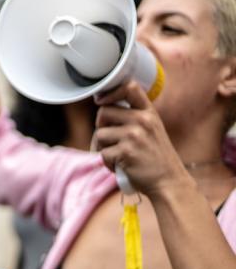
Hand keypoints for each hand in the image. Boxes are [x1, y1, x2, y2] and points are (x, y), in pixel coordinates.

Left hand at [93, 80, 187, 198]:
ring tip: (119, 156)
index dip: (110, 92)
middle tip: (111, 141)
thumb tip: (102, 107)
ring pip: (99, 135)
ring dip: (103, 148)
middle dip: (101, 127)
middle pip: (103, 112)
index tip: (101, 101)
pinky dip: (108, 163)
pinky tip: (122, 166)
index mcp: (149, 112)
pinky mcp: (125, 152)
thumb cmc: (155, 157)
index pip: (129, 87)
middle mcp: (142, 120)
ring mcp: (134, 135)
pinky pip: (102, 154)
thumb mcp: (151, 129)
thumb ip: (133, 117)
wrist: (168, 181)